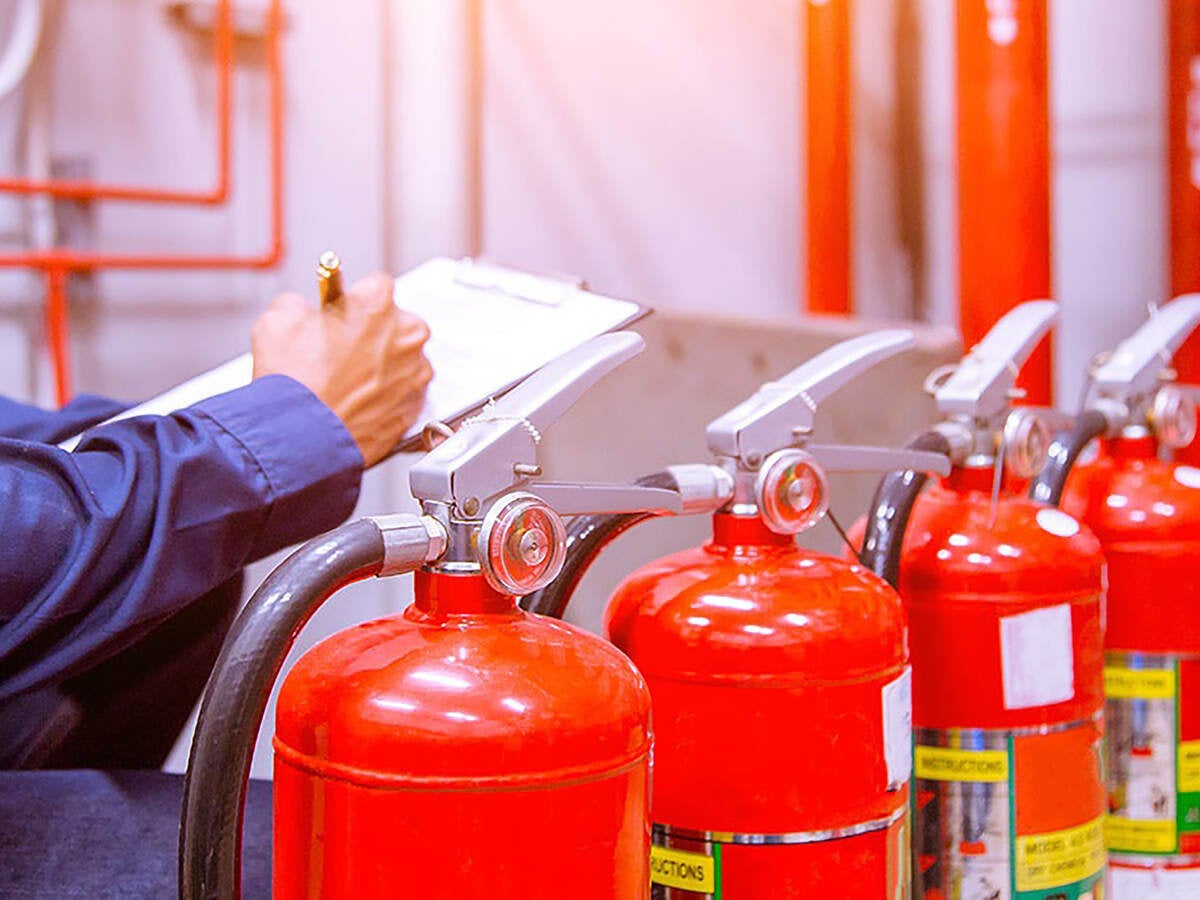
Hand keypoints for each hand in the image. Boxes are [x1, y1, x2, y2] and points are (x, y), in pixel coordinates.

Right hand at [252, 272, 432, 465]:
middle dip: (371, 333)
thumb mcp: (279, 318)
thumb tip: (306, 310)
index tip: (342, 313)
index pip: (374, 286)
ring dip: (381, 366)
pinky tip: (356, 402)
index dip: (353, 301)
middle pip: (394, 324)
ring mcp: (414, 375)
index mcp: (379, 304)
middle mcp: (406, 336)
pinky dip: (385, 396)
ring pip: (401, 360)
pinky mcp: (413, 408)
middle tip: (341, 350)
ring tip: (346, 381)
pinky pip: (402, 393)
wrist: (302, 438)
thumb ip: (301, 303)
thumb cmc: (294, 382)